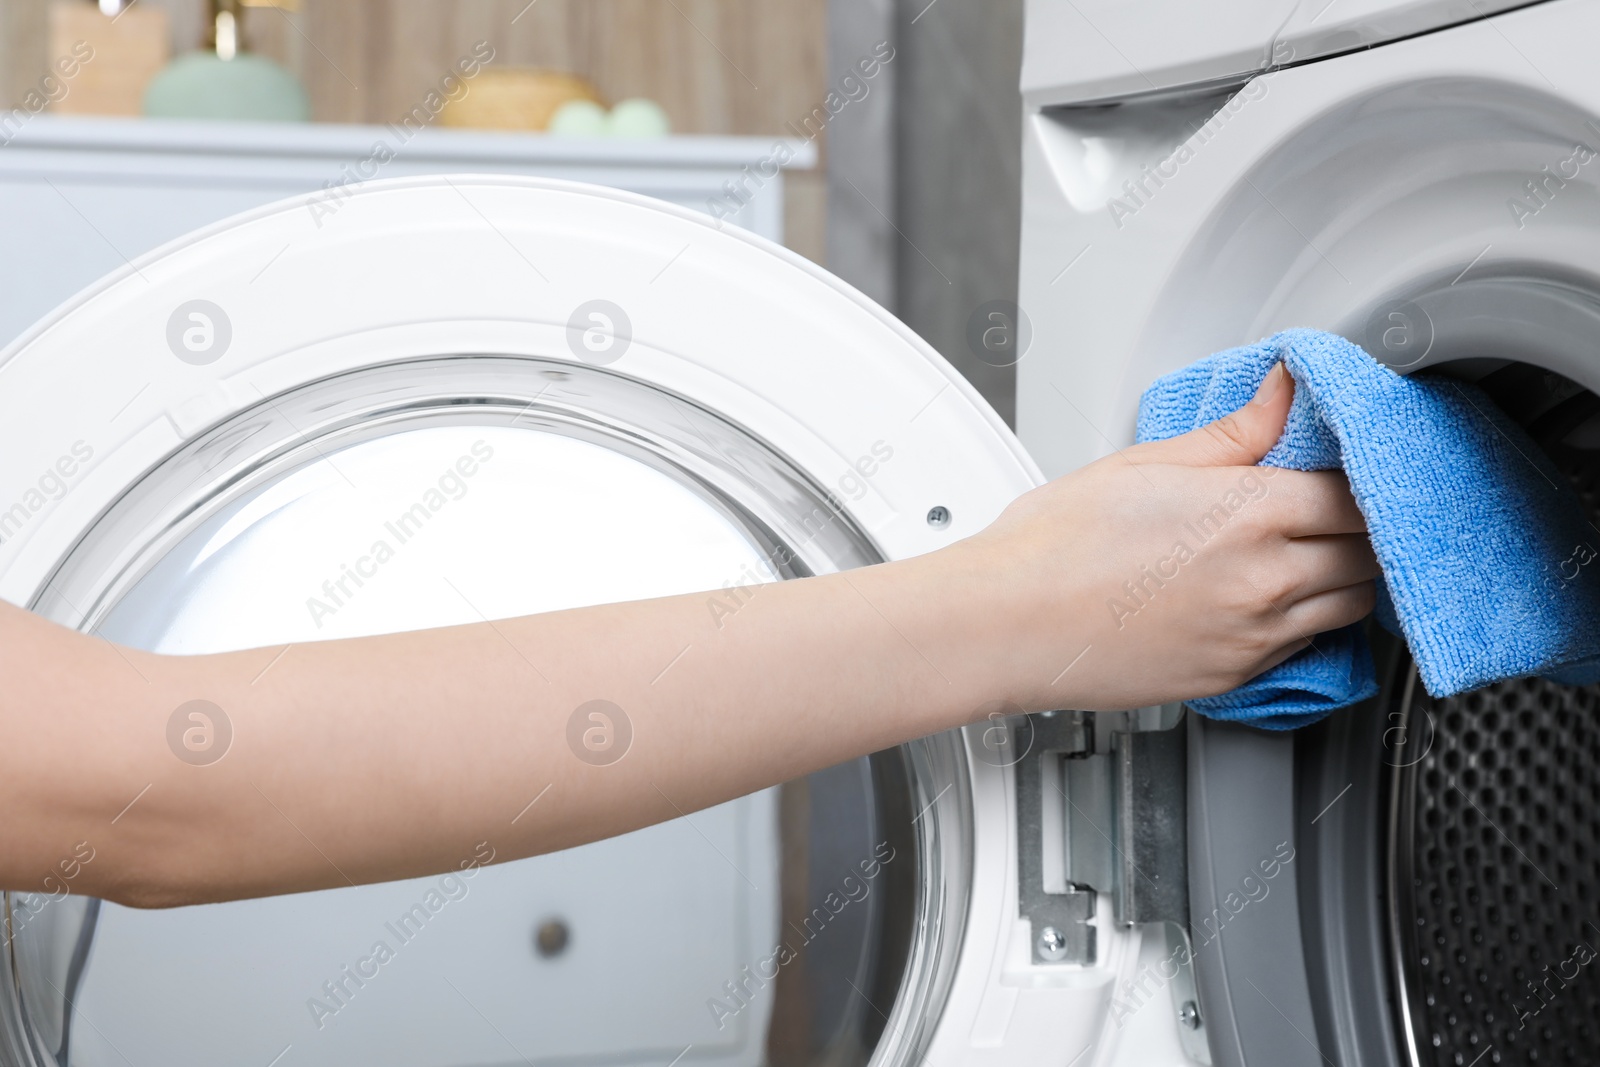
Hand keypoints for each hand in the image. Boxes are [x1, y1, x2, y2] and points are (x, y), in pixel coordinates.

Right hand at [946, 362, 1377, 711]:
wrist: (1008, 622)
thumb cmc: (1056, 545)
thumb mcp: (1145, 463)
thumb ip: (1234, 432)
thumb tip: (1283, 392)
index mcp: (1251, 512)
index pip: (1357, 494)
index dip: (1357, 479)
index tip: (1342, 471)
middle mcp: (1266, 579)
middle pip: (1369, 553)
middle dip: (1360, 529)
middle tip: (1330, 511)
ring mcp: (1254, 635)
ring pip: (1350, 605)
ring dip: (1344, 577)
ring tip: (1307, 555)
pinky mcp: (1236, 677)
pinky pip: (1306, 645)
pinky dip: (1305, 620)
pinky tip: (1266, 599)